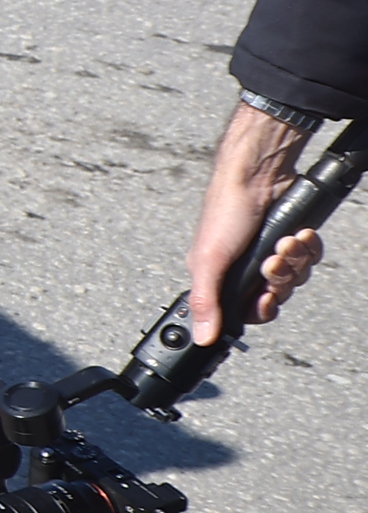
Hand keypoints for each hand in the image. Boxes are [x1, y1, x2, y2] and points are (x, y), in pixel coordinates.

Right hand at [188, 99, 328, 337]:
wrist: (257, 175)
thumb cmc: (225, 211)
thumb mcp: (208, 261)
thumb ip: (205, 301)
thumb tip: (202, 337)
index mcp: (221, 278)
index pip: (247, 312)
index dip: (262, 308)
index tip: (266, 298)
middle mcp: (246, 269)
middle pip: (276, 295)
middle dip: (279, 278)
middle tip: (272, 261)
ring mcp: (270, 254)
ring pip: (296, 277)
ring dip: (295, 259)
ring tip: (284, 240)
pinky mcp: (291, 240)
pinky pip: (310, 258)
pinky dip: (309, 247)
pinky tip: (298, 234)